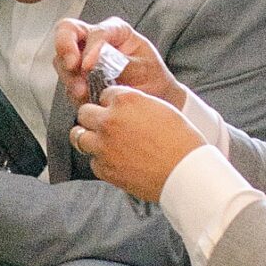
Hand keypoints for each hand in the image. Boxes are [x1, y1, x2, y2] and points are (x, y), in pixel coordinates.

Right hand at [54, 16, 185, 111]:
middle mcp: (95, 40)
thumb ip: (120, 62)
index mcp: (115, 30)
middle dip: (65, 48)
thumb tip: (97, 59)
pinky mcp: (78, 78)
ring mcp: (83, 58)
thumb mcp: (143, 68)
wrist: (153, 99)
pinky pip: (66, 81)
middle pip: (67, 32)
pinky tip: (85, 98)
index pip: (95, 31)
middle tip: (72, 66)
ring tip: (81, 92)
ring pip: (61, 58)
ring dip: (68, 75)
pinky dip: (72, 90)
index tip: (90, 66)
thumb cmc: (151, 78)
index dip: (90, 47)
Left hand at [69, 85, 204, 203]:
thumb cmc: (180, 140)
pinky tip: (117, 162)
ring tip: (104, 143)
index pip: (104, 94)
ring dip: (90, 138)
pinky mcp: (104, 168)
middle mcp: (109, 120)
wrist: (186, 172)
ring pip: (79, 136)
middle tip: (106, 126)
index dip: (111, 103)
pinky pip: (93, 161)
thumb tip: (122, 107)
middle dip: (94, 118)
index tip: (117, 110)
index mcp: (125, 100)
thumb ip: (135, 104)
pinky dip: (101, 161)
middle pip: (84, 112)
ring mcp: (103, 145)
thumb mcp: (159, 108)